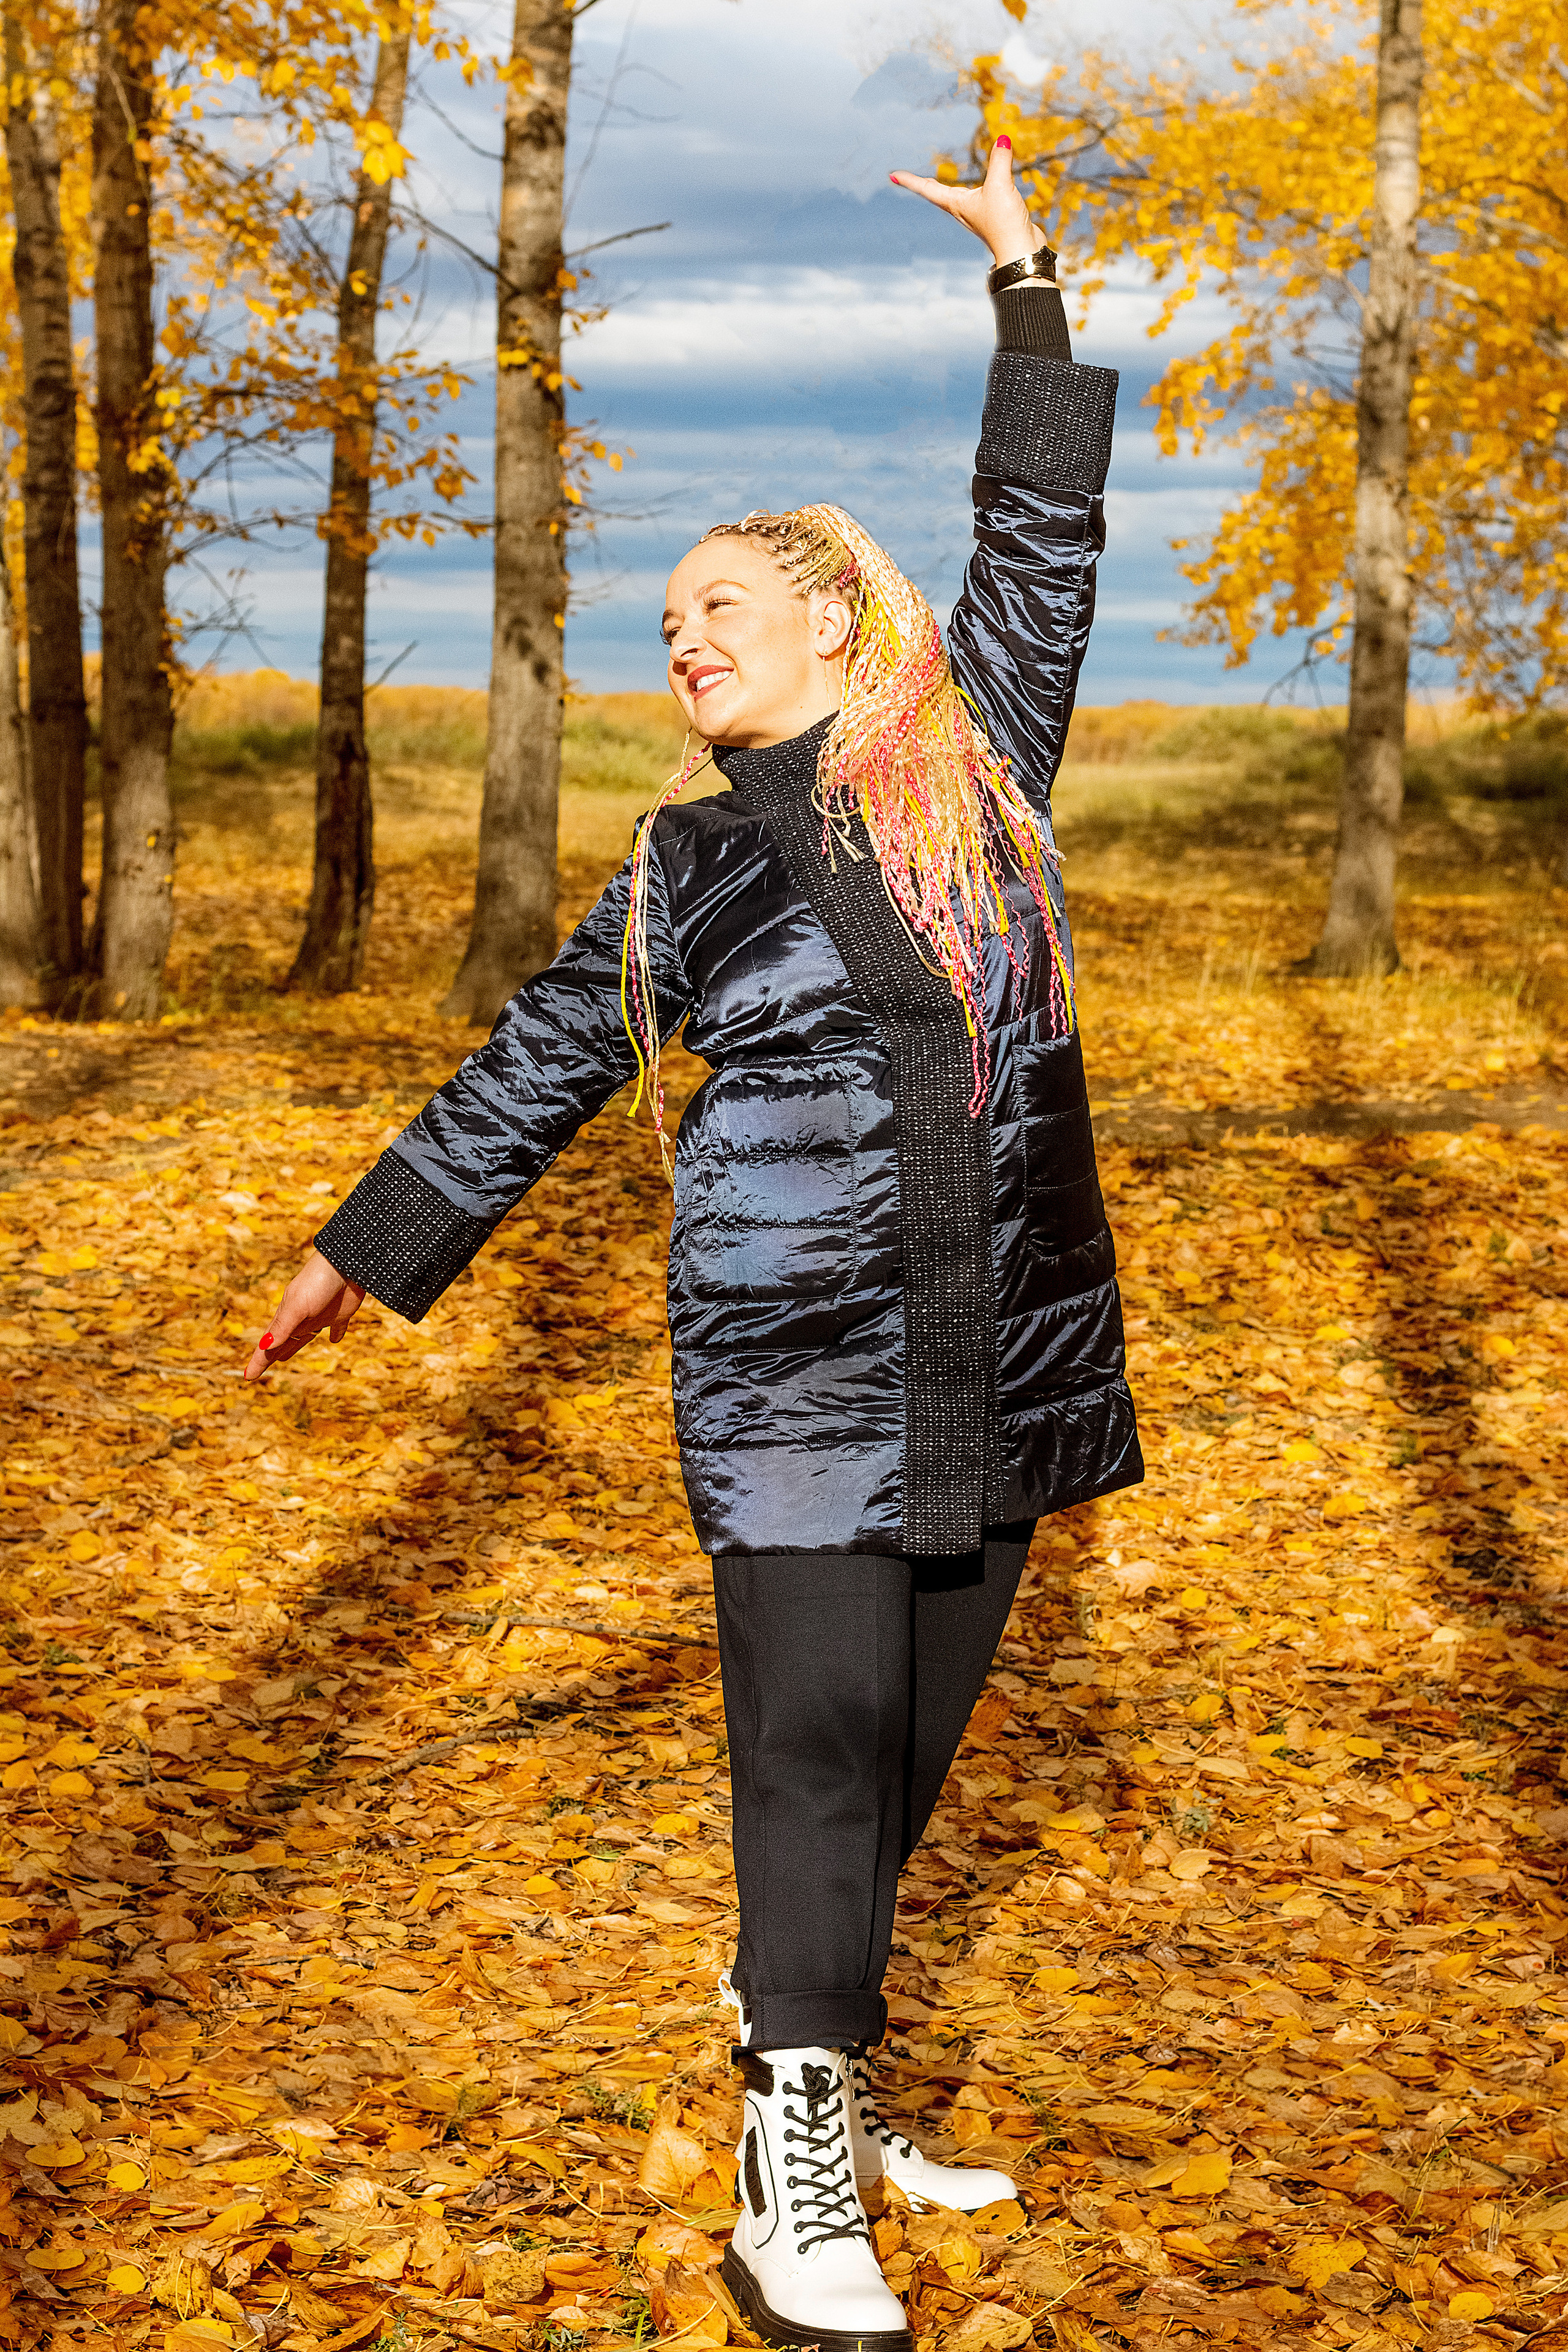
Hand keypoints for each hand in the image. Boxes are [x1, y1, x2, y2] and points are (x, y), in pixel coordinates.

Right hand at [245, 1249, 365, 1380]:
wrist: (347, 1263)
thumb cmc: (318, 1282)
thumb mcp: (298, 1305)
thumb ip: (284, 1327)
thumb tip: (266, 1347)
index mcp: (287, 1318)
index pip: (268, 1345)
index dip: (258, 1361)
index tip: (247, 1377)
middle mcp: (301, 1319)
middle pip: (282, 1342)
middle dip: (270, 1355)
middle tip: (260, 1367)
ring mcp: (320, 1315)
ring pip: (303, 1337)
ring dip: (294, 1346)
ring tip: (285, 1356)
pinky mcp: (340, 1313)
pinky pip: (337, 1328)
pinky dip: (336, 1334)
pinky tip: (335, 1339)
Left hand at [890, 135, 1045, 269]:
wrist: (1020, 253)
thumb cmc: (1004, 224)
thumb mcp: (1000, 186)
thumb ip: (1000, 160)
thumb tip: (1003, 138)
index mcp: (956, 205)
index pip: (927, 189)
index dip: (910, 181)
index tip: (892, 175)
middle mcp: (962, 211)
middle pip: (937, 195)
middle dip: (923, 186)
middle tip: (908, 180)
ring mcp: (976, 216)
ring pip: (954, 199)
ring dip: (943, 191)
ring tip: (935, 185)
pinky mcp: (991, 220)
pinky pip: (976, 201)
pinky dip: (969, 193)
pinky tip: (977, 191)